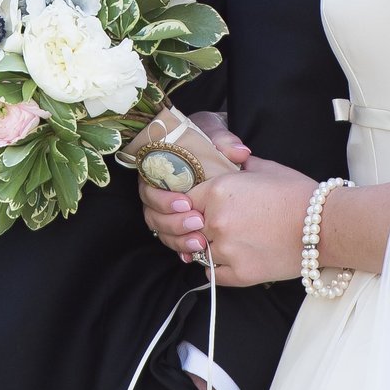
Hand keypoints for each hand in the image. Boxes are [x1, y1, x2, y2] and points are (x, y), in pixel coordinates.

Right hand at [139, 113, 253, 262]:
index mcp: (158, 169)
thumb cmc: (208, 138)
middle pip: (153, 215)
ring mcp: (167, 211)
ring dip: (179, 240)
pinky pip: (173, 242)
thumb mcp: (213, 133)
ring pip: (162, 232)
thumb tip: (239, 153)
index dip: (164, 200)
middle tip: (197, 222)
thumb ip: (224, 141)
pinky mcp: (179, 224)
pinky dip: (182, 251)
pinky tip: (194, 256)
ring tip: (200, 243)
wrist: (216, 148)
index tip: (186, 203)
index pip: (150, 190)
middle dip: (173, 223)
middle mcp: (158, 192)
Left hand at [189, 156, 314, 287]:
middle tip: (219, 227)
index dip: (194, 204)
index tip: (202, 209)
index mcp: (218, 191)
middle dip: (202, 226)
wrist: (326, 225)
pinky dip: (218, 269)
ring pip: (201, 252)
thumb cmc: (299, 194)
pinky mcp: (240, 274)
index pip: (186, 200)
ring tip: (231, 243)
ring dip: (211, 248)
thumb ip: (238, 167)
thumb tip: (231, 162)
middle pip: (191, 227)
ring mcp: (227, 249)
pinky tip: (231, 260)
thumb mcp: (264, 168)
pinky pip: (213, 275)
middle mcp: (217, 220)